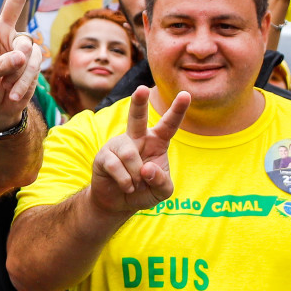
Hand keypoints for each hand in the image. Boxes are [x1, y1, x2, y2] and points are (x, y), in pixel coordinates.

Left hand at [0, 0, 46, 130]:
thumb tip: (21, 54)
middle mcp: (2, 32)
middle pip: (15, 1)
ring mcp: (19, 44)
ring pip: (27, 47)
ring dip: (19, 72)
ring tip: (8, 89)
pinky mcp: (32, 58)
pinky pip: (34, 64)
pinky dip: (24, 81)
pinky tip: (14, 94)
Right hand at [88, 87, 187, 217]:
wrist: (118, 202)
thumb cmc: (144, 191)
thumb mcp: (162, 191)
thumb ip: (161, 180)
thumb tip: (146, 168)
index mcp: (156, 142)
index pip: (169, 125)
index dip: (177, 110)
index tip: (186, 95)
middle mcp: (137, 138)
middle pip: (137, 117)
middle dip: (139, 102)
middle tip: (142, 89)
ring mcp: (119, 145)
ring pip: (129, 154)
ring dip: (135, 175)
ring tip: (134, 184)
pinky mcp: (104, 155)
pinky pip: (116, 166)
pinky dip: (125, 182)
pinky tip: (126, 186)